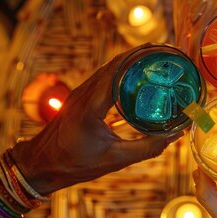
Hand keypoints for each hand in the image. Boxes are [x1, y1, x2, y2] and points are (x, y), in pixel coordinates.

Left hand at [11, 46, 181, 194]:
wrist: (41, 165)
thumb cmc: (75, 164)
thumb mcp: (115, 159)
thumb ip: (147, 148)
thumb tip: (175, 135)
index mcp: (90, 106)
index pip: (118, 70)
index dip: (140, 57)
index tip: (161, 52)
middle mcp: (84, 93)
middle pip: (115, 63)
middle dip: (140, 54)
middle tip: (165, 52)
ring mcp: (79, 93)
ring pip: (108, 68)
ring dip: (130, 60)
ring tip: (155, 58)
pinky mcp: (79, 97)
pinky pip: (103, 77)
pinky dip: (120, 70)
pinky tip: (135, 74)